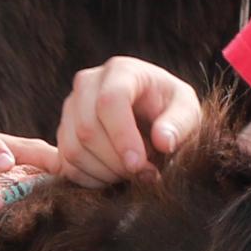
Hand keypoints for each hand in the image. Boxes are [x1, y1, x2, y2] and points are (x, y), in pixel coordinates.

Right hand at [54, 57, 204, 184]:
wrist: (151, 115)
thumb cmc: (171, 110)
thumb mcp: (187, 111)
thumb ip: (180, 124)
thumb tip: (164, 141)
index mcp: (121, 71)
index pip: (109, 102)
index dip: (122, 137)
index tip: (139, 165)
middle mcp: (87, 84)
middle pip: (88, 130)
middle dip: (116, 161)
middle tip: (144, 174)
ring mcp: (70, 107)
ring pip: (73, 150)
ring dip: (104, 173)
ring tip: (132, 175)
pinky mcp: (63, 131)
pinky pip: (65, 164)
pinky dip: (90, 179)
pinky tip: (114, 177)